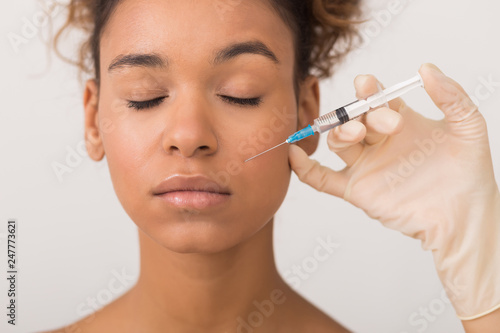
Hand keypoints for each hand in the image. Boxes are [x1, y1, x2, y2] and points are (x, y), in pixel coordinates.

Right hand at [288, 63, 499, 320]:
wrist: (463, 216)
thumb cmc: (469, 173)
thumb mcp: (468, 126)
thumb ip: (451, 95)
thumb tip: (427, 67)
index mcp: (400, 122)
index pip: (376, 99)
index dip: (368, 90)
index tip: (367, 85)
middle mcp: (378, 141)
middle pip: (353, 117)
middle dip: (359, 114)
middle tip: (386, 124)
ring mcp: (365, 165)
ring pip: (337, 142)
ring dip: (339, 132)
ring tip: (355, 133)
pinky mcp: (356, 189)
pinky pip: (323, 179)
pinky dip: (304, 168)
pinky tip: (293, 155)